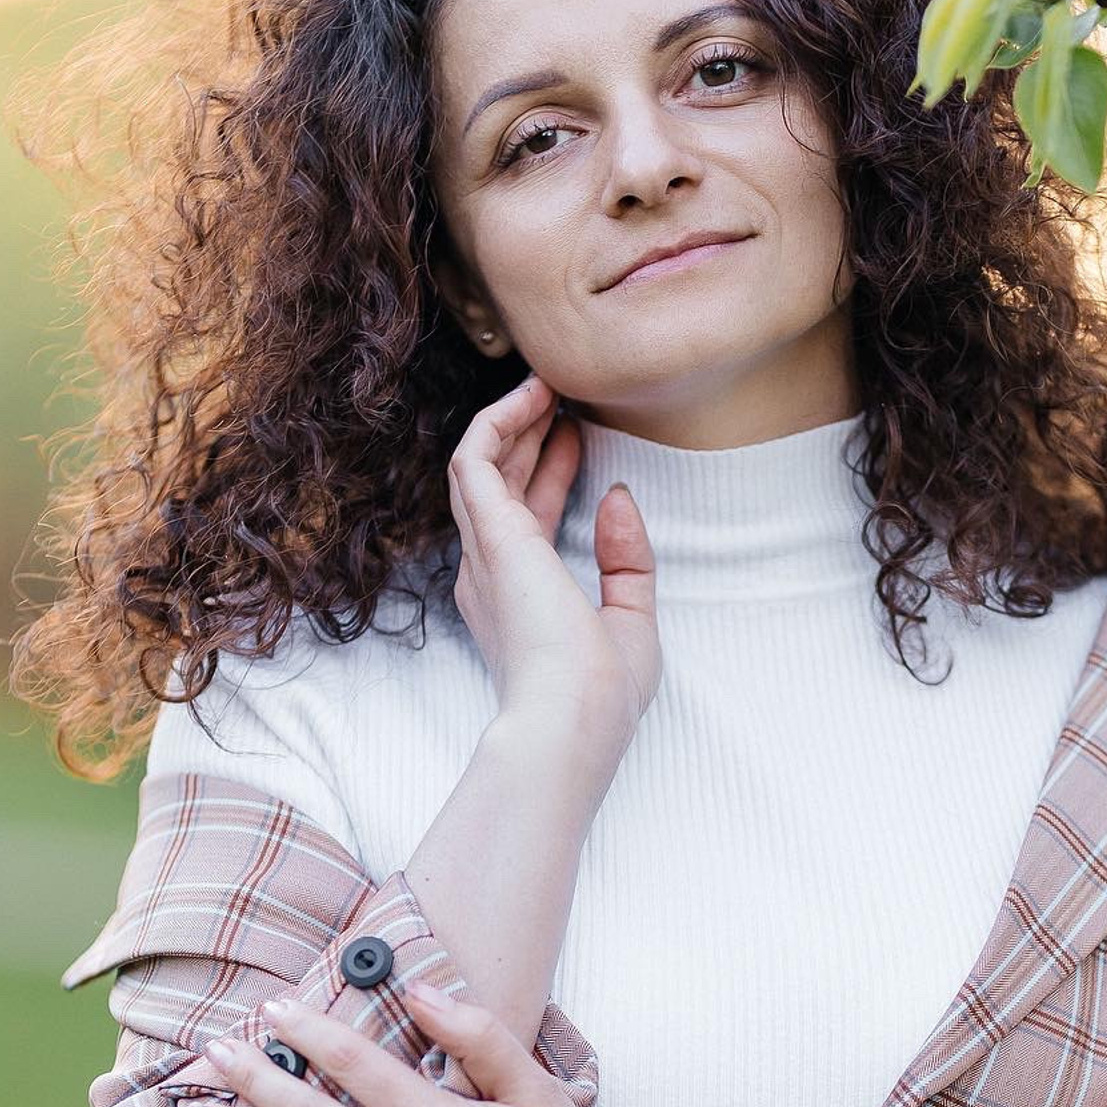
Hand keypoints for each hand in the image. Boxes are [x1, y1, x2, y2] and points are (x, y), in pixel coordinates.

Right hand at [448, 372, 660, 753]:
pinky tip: (530, 396)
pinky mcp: (490, 537)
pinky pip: (475, 459)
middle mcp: (490, 574)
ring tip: (543, 381)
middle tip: (559, 394)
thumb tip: (617, 497)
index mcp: (517, 599)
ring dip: (509, 419)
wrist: (568, 725)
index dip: (552, 470)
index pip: (525, 519)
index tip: (581, 435)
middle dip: (527, 436)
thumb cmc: (598, 696)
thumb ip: (627, 563)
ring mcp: (485, 554)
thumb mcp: (631, 623)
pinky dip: (496, 421)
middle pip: (499, 485)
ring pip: (480, 465)